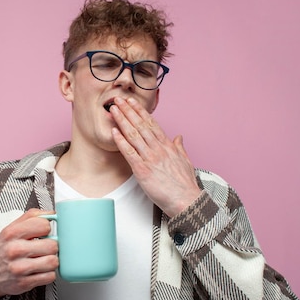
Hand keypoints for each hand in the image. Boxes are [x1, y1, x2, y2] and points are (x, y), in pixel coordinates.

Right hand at [0, 209, 58, 299]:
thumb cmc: (2, 250)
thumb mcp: (10, 229)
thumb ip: (31, 217)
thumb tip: (52, 213)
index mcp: (12, 233)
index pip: (44, 225)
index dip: (47, 229)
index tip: (44, 233)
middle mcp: (14, 250)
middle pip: (52, 245)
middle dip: (52, 246)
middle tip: (45, 248)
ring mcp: (19, 268)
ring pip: (53, 261)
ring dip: (52, 260)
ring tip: (44, 259)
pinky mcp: (24, 283)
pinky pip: (50, 276)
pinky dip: (48, 273)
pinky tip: (41, 270)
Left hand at [110, 96, 201, 216]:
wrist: (186, 200)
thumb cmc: (185, 184)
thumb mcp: (185, 161)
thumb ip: (179, 147)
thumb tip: (178, 137)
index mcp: (167, 146)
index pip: (152, 124)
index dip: (140, 112)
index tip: (132, 102)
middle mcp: (158, 149)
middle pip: (140, 125)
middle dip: (128, 111)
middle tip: (118, 99)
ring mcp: (150, 158)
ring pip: (134, 135)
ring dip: (122, 121)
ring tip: (113, 110)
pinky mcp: (143, 170)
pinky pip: (129, 153)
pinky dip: (121, 141)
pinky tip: (114, 132)